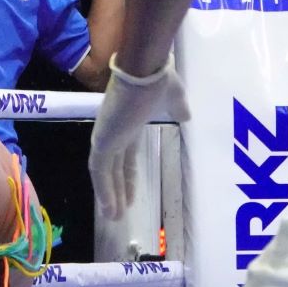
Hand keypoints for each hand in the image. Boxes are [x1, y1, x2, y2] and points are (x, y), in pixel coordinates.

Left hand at [89, 54, 189, 219]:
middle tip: (120, 211)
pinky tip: (110, 208)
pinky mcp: (103, 140)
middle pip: (114, 168)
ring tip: (114, 217)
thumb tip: (186, 114)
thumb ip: (178, 107)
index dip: (129, 176)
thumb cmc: (158, 79)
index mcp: (127, 124)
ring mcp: (106, 136)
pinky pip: (101, 171)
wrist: (146, 68)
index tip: (132, 194)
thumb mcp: (174, 97)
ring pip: (104, 173)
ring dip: (109, 196)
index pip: (126, 156)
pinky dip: (104, 191)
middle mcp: (114, 131)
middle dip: (117, 190)